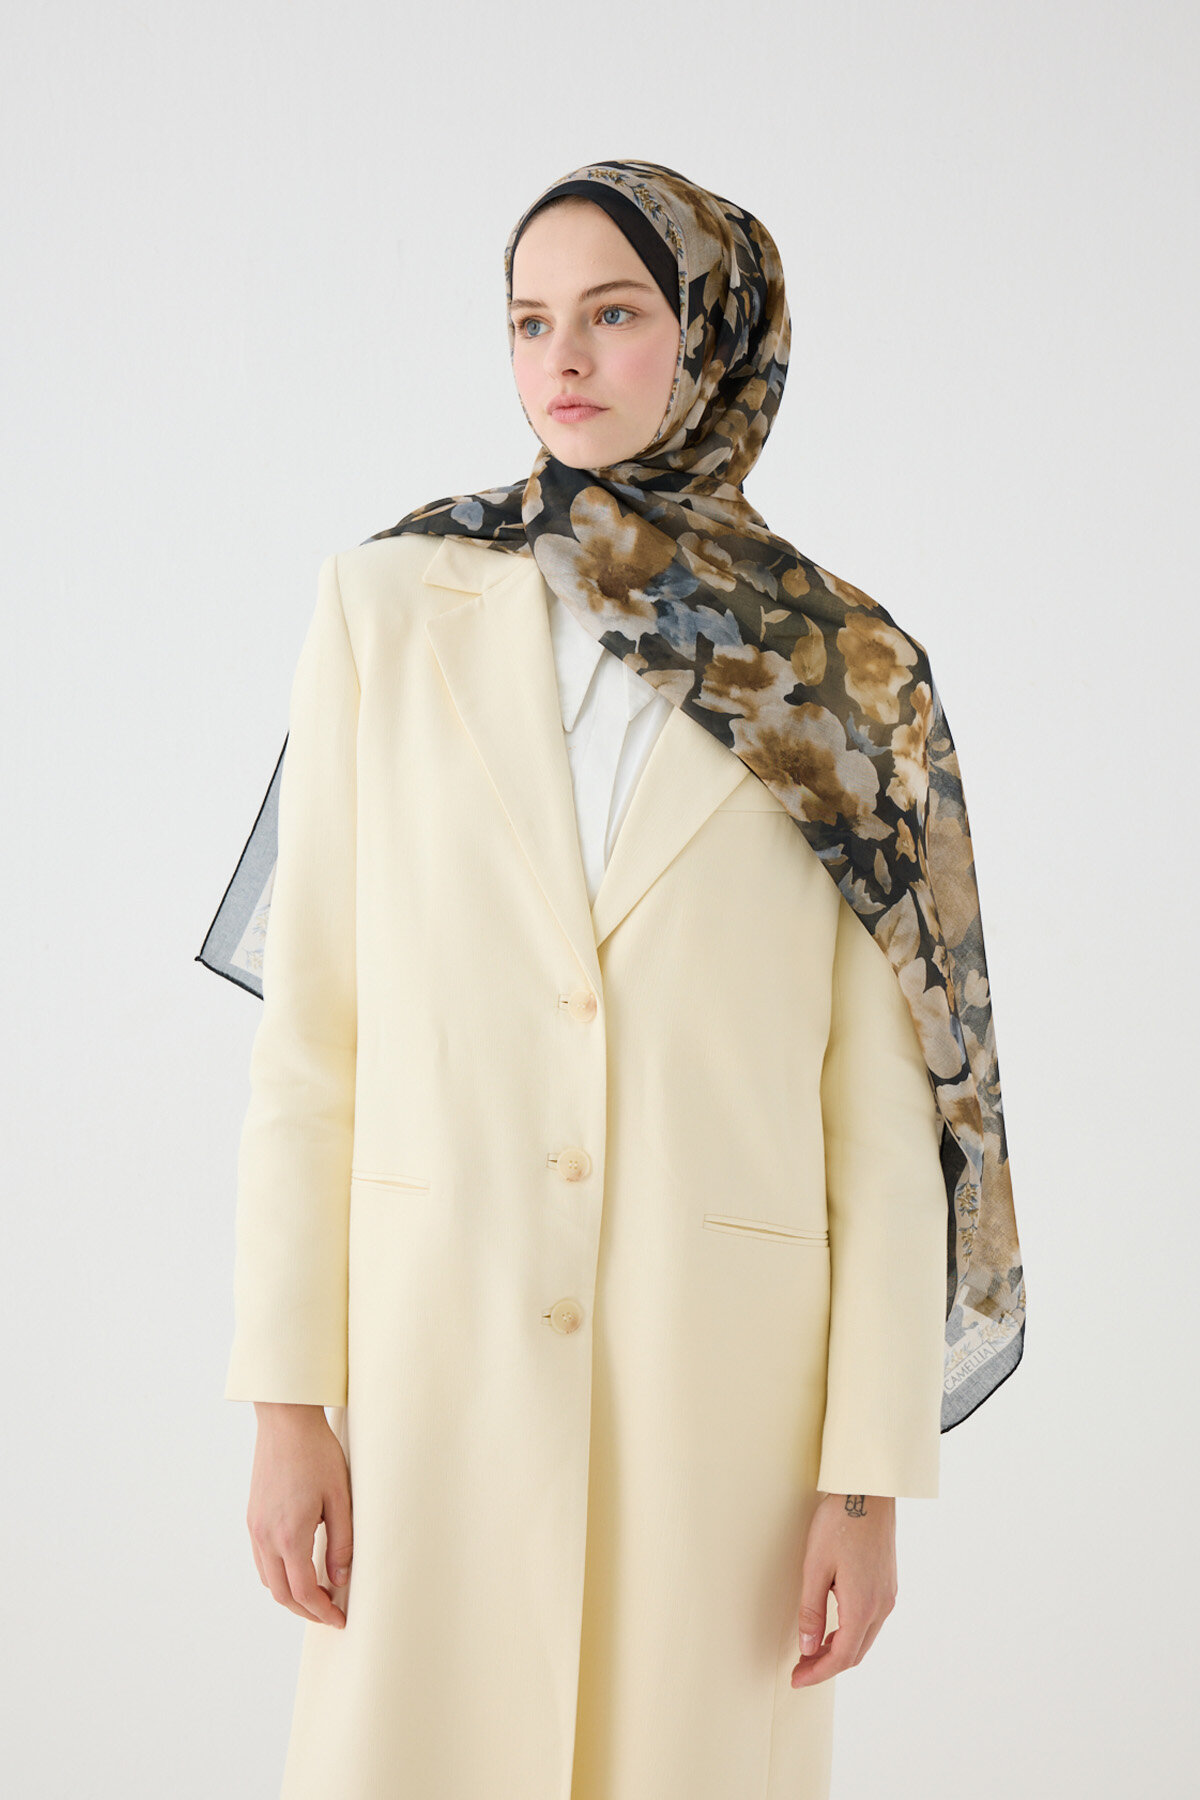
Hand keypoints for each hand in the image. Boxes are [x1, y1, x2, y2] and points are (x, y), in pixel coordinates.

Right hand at [246, 1402, 352, 1628]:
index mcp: (289, 1536)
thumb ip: (341, 1543)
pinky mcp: (252, 1516)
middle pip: (281, 1594)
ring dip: (290, 1594)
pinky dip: (278, 1574)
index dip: (322, 1611)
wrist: (286, 1421)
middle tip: (330, 1614)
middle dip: (306, 1610)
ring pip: (267, 1579)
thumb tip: (340, 1579)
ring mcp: (255, 1527)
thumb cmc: (317, 1454)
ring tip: (317, 1594)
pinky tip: (297, 1568)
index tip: (339, 1619)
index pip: (303, 1591)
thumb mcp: (340, 1498)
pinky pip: (261, 1560)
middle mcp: (266, 1537)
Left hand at [790, 1493, 896, 1686]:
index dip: (818, 1673)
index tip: (796, 1679)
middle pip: (856, 1653)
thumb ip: (811, 1611)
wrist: (868, 1491)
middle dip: (827, 1665)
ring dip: (840, 1650)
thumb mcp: (815, 1567)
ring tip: (812, 1651)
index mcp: (863, 1606)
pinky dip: (851, 1633)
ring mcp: (888, 1595)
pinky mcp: (888, 1584)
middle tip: (800, 1668)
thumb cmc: (839, 1524)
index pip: (841, 1657)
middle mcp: (881, 1606)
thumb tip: (808, 1649)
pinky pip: (870, 1621)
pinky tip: (833, 1627)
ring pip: (864, 1638)